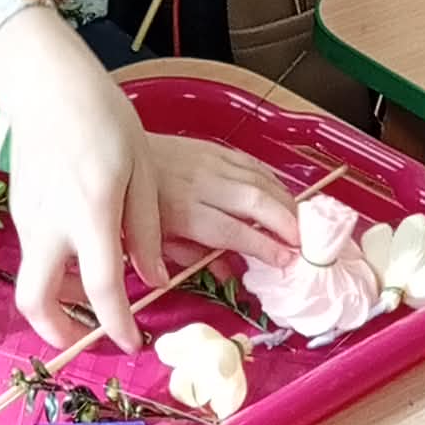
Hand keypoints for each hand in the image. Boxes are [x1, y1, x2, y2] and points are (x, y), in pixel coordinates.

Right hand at [0, 7, 163, 353]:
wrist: (48, 85)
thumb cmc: (102, 119)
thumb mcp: (140, 172)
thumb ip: (146, 229)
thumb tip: (153, 277)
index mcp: (90, 215)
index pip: (103, 288)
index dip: (118, 324)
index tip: (132, 343)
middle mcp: (49, 225)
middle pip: (35, 301)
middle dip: (57, 332)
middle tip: (87, 338)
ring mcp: (28, 218)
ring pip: (32, 280)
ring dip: (58, 301)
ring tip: (95, 298)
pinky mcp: (19, 208)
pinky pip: (34, 255)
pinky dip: (54, 272)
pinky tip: (83, 257)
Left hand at [146, 135, 297, 268]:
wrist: (116, 158)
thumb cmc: (134, 206)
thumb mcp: (157, 241)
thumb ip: (195, 258)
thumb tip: (234, 274)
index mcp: (182, 212)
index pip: (232, 232)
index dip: (264, 246)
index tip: (287, 260)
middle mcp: (199, 184)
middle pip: (254, 201)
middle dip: (286, 223)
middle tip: (307, 243)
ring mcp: (208, 163)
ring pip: (259, 180)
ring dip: (287, 203)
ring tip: (305, 224)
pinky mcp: (213, 149)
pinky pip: (252, 164)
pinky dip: (274, 181)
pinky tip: (285, 197)